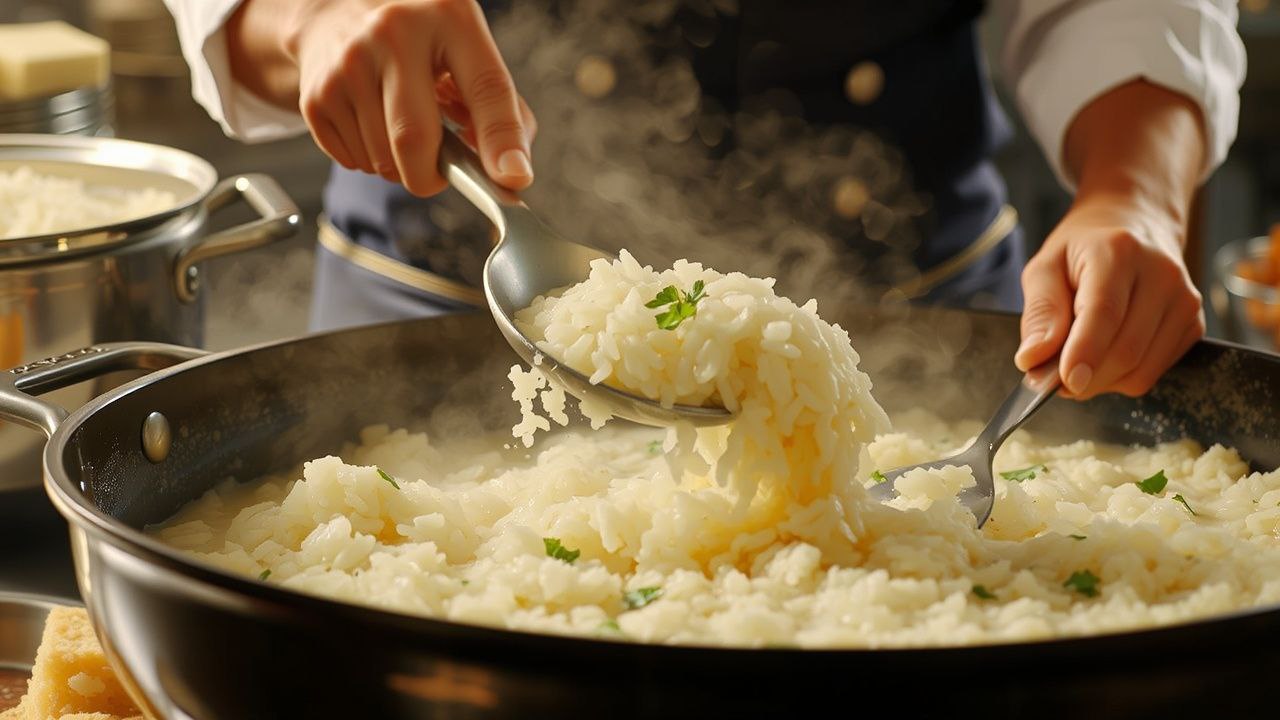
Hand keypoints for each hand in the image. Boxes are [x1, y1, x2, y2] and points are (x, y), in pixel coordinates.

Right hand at [265, 0, 535, 194]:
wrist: (337, 14)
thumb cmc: (421, 43)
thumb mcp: (468, 53)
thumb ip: (502, 109)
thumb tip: (510, 173)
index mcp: (448, 17)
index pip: (485, 88)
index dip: (501, 139)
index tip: (512, 180)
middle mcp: (394, 33)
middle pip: (413, 138)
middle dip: (430, 176)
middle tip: (438, 174)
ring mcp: (348, 64)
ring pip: (383, 161)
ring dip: (400, 166)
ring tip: (400, 127)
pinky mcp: (316, 95)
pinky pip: (355, 162)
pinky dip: (372, 161)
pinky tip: (373, 124)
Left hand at [1014, 195, 1204, 398]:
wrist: (1136, 226)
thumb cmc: (1084, 250)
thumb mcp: (1046, 267)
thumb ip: (1040, 313)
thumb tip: (1032, 359)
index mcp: (1118, 252)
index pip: (1105, 312)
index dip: (1084, 353)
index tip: (1064, 383)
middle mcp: (1161, 275)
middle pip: (1125, 350)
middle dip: (1083, 377)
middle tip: (1051, 378)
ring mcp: (1184, 301)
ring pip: (1140, 371)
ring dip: (1100, 382)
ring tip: (1077, 360)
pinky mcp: (1193, 325)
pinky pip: (1152, 373)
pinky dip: (1121, 378)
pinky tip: (1105, 354)